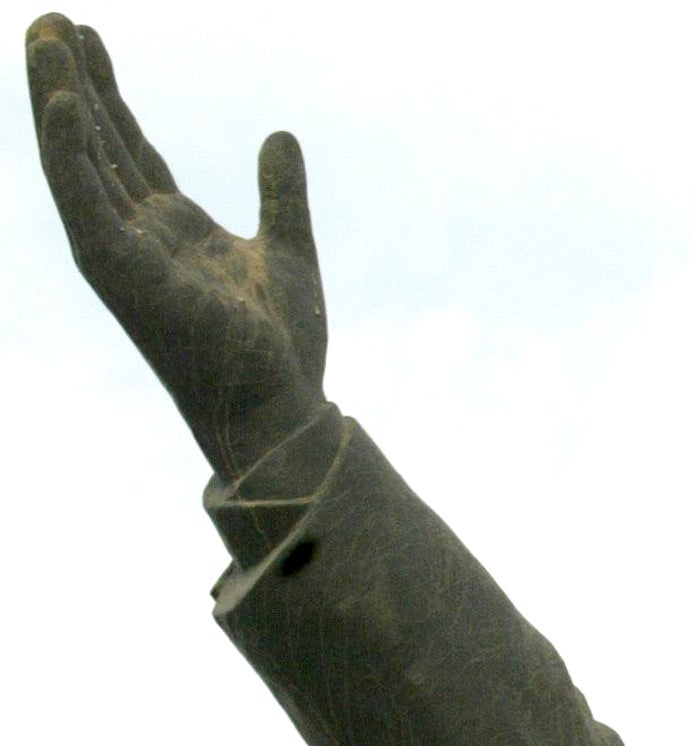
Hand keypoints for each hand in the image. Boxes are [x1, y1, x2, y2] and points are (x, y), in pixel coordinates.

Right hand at [26, 15, 328, 476]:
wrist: (283, 403)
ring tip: (45, 34)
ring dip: (58, 96)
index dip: (108, 93)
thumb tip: (280, 134)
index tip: (90, 36)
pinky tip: (67, 99)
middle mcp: (137, 235)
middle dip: (72, 79)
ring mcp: (123, 252)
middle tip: (51, 17)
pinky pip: (85, 200)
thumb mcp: (288, 248)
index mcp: (172, 229)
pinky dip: (72, 150)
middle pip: (95, 141)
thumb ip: (281, 192)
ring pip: (78, 158)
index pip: (127, 147)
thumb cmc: (284, 345)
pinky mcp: (121, 271)